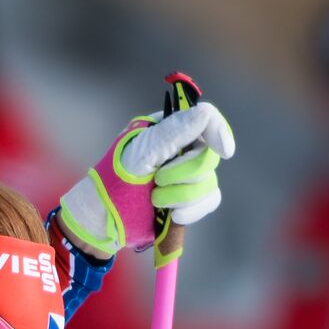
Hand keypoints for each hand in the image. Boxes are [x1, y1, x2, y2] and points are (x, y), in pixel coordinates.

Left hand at [58, 102, 234, 256]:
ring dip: (180, 195)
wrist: (105, 216)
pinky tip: (172, 214)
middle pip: (210, 155)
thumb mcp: (142, 151)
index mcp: (171, 128)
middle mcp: (184, 148)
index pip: (207, 118)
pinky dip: (191, 210)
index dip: (219, 131)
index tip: (223, 150)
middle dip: (183, 172)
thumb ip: (173, 132)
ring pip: (209, 182)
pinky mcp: (191, 199)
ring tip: (155, 199)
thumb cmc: (116, 178)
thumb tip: (204, 112)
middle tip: (157, 179)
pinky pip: (209, 201)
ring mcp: (189, 174)